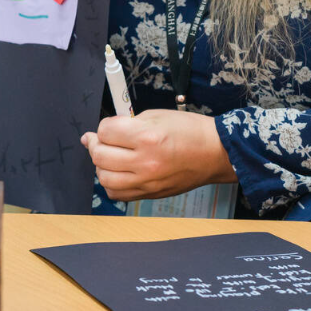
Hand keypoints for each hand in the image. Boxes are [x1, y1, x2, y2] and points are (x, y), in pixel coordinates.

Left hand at [80, 109, 236, 200]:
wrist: (216, 153)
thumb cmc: (188, 130)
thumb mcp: (156, 115)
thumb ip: (126, 123)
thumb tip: (100, 132)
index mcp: (146, 137)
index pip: (105, 132)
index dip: (103, 126)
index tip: (110, 125)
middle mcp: (145, 162)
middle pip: (100, 156)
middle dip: (95, 145)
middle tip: (100, 139)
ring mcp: (148, 182)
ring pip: (105, 179)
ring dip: (101, 166)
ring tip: (108, 156)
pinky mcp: (151, 194)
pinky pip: (118, 195)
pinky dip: (111, 184)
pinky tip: (117, 172)